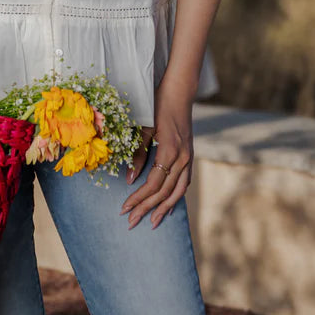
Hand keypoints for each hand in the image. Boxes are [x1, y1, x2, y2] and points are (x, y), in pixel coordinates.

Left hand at [120, 88, 193, 228]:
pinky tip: (168, 206)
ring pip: (178, 191)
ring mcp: (189, 158)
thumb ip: (138, 154)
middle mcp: (183, 158)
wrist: (179, 92)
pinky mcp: (190, 156)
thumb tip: (129, 180)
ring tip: (153, 223)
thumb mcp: (144, 128)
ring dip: (164, 208)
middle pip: (164, 192)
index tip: (124, 209)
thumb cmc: (157, 106)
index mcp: (170, 151)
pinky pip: (184, 182)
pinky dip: (176, 196)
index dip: (138, 198)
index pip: (152, 184)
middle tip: (132, 222)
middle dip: (147, 209)